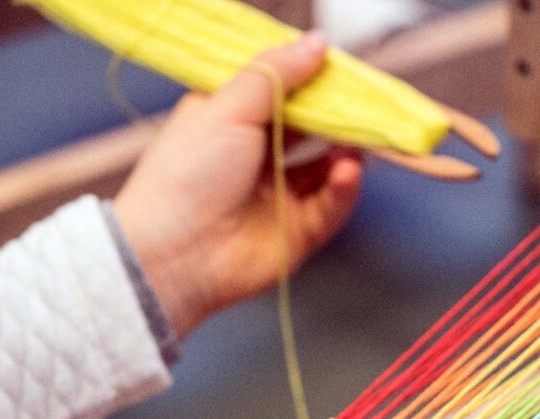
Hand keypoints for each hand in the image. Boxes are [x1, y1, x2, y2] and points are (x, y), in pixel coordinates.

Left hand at [113, 33, 362, 338]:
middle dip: (342, 115)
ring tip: (359, 140)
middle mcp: (259, 155)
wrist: (172, 254)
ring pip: (329, 166)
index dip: (313, 79)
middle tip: (367, 103)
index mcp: (234, 120)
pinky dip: (344, 187)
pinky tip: (347, 171)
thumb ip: (277, 74)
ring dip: (347, 151)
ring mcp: (281, 194)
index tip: (341, 68)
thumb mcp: (228, 107)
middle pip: (314, 128)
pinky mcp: (298, 231)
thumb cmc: (186, 174)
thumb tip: (319, 43)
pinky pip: (332, 204)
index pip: (285, 92)